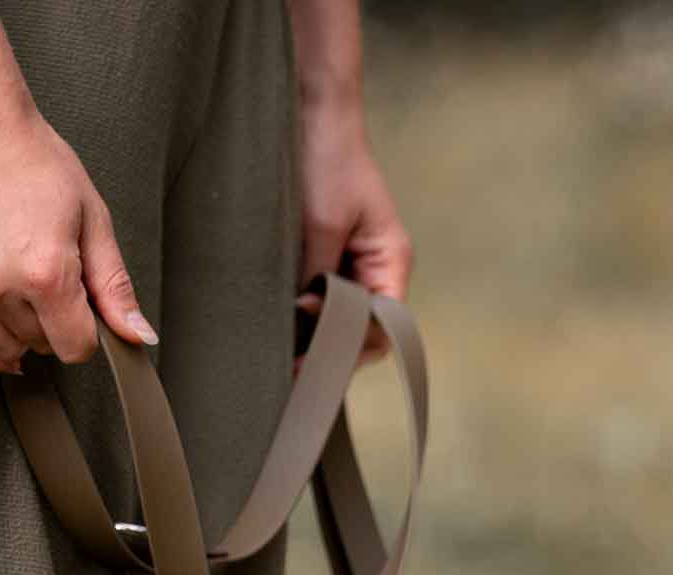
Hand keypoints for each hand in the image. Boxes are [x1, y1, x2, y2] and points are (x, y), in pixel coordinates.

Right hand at [0, 105, 152, 374]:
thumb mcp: (94, 223)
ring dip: (22, 335)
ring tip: (28, 297)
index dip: (90, 335)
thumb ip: (115, 289)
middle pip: (42, 346)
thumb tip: (140, 338)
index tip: (88, 309)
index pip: (76, 348)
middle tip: (56, 284)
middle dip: (57, 326)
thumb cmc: (41, 168)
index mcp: (46, 274)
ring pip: (2, 348)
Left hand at [298, 102, 411, 363]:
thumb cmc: (328, 159)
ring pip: (342, 314)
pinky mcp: (331, 249)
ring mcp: (355, 260)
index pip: (383, 328)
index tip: (310, 363)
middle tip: (288, 366)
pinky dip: (305, 306)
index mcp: (391, 262)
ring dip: (315, 328)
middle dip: (331, 346)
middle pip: (365, 328)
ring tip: (281, 345)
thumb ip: (317, 274)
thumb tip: (304, 318)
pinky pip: (324, 291)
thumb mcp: (320, 223)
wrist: (314, 110)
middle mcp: (379, 267)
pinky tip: (281, 313)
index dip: (350, 349)